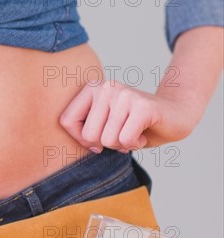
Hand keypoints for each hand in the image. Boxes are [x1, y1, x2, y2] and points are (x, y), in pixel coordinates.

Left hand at [59, 80, 201, 152]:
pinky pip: (125, 140)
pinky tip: (143, 133)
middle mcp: (106, 87)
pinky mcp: (142, 105)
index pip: (65, 122)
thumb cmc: (132, 125)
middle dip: (105, 144)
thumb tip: (61, 149)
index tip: (96, 140)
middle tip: (121, 133)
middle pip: (88, 135)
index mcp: (91, 88)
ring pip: (107, 140)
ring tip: (132, 131)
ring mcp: (124, 94)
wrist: (176, 114)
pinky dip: (135, 144)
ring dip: (121, 144)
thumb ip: (82, 129)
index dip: (80, 139)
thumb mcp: (102, 124)